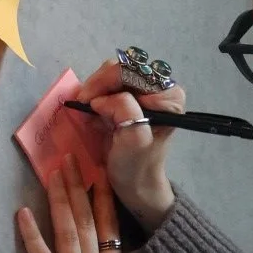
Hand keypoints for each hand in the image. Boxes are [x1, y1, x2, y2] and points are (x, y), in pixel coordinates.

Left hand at [16, 156, 141, 252]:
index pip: (111, 230)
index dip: (104, 201)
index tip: (99, 176)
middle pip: (88, 222)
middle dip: (79, 189)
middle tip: (71, 160)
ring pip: (68, 232)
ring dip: (60, 200)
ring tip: (53, 174)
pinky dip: (32, 234)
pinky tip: (24, 213)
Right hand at [75, 57, 184, 230]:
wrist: (134, 183)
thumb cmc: (136, 165)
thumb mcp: (134, 140)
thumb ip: (124, 110)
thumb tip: (101, 99)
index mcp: (169, 95)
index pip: (133, 72)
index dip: (106, 83)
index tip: (89, 105)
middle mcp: (160, 88)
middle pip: (121, 68)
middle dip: (99, 86)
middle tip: (84, 107)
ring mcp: (144, 91)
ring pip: (111, 73)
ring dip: (95, 91)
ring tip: (89, 114)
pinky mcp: (130, 97)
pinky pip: (106, 83)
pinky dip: (94, 96)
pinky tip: (92, 114)